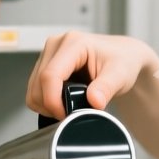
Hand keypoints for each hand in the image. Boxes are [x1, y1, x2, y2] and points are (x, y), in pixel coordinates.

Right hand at [26, 31, 158, 116]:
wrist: (125, 57)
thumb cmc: (123, 61)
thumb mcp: (121, 75)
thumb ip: (106, 87)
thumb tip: (94, 101)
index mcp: (74, 43)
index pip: (50, 75)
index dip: (53, 100)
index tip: (66, 116)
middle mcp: (57, 45)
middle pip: (37, 84)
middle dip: (51, 105)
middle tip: (72, 114)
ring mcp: (49, 54)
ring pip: (33, 88)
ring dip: (47, 104)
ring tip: (70, 107)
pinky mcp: (46, 64)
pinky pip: (36, 89)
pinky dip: (46, 101)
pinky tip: (64, 101)